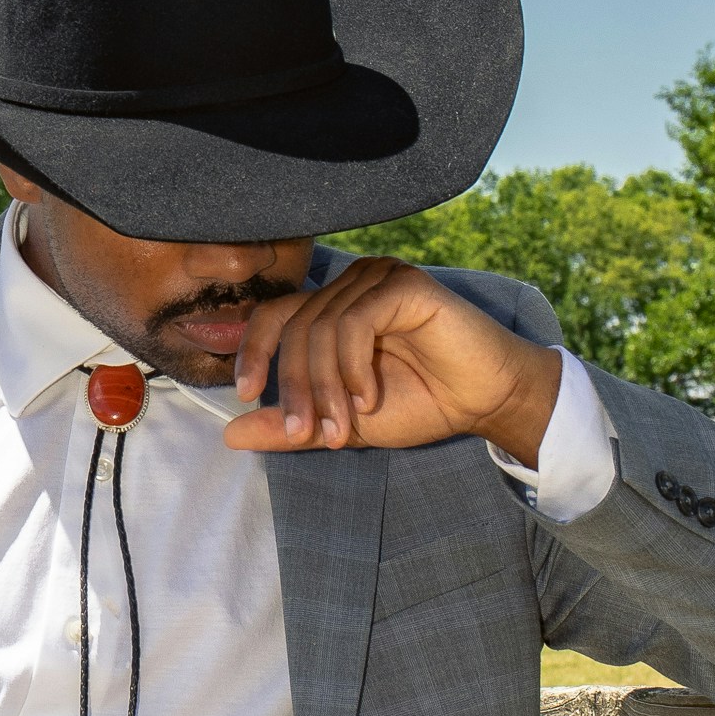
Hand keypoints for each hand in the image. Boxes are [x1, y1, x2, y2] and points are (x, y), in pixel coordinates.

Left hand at [224, 256, 562, 460]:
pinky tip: (370, 396)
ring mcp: (378, 279)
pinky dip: (353, 366)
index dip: (253, 352)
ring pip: (322, 327)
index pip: (273, 316)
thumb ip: (290, 427)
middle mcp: (352, 286)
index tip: (247, 395)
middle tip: (309, 434)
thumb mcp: (342, 423)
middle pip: (295, 328)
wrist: (485, 401)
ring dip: (327, 386)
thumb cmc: (421, 404)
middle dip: (297, 388)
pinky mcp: (404, 285)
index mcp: (332, 308)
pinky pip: (356, 321)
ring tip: (346, 424)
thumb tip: (229, 436)